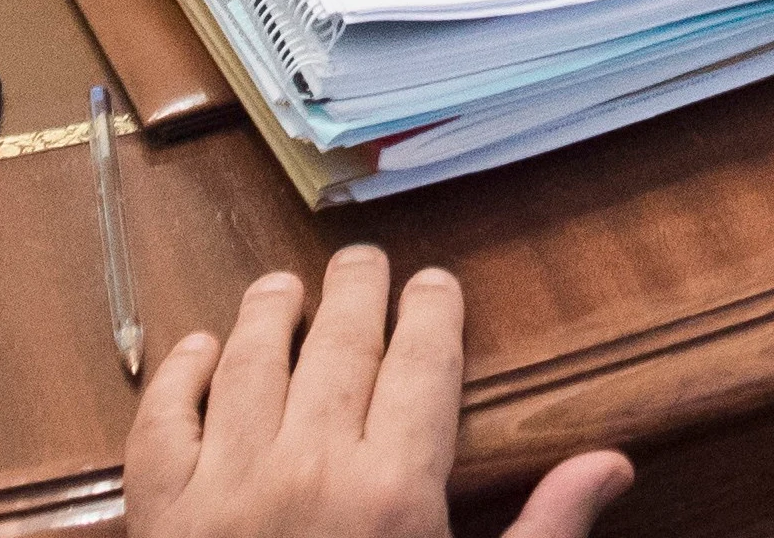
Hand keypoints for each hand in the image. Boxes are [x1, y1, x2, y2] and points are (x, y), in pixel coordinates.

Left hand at [124, 247, 629, 537]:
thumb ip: (543, 533)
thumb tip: (613, 462)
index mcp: (395, 494)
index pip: (422, 366)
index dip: (433, 314)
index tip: (437, 282)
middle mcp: (308, 469)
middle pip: (338, 347)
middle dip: (356, 293)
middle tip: (364, 261)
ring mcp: (224, 489)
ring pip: (249, 365)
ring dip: (269, 315)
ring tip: (283, 286)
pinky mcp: (160, 518)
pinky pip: (162, 424)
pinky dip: (179, 376)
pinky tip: (200, 351)